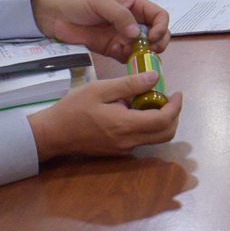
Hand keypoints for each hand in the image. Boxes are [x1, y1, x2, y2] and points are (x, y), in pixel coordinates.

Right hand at [28, 72, 182, 161]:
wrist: (52, 134)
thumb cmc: (73, 108)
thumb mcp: (100, 89)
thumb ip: (129, 84)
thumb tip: (155, 78)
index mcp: (126, 125)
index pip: (164, 121)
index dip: (176, 107)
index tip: (177, 92)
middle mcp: (129, 142)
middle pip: (166, 134)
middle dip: (174, 116)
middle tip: (168, 98)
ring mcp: (124, 150)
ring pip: (155, 139)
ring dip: (161, 122)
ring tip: (152, 102)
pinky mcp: (118, 152)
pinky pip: (141, 140)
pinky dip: (148, 126)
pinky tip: (136, 111)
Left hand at [32, 0, 171, 61]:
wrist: (54, 15)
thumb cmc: (78, 1)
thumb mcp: (101, 2)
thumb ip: (120, 16)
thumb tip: (137, 33)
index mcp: (134, 5)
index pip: (158, 15)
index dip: (161, 26)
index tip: (153, 37)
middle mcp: (132, 20)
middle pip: (156, 33)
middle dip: (159, 42)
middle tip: (152, 51)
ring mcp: (123, 36)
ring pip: (144, 47)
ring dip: (146, 53)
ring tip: (137, 57)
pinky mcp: (112, 49)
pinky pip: (128, 56)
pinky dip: (131, 60)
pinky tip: (125, 60)